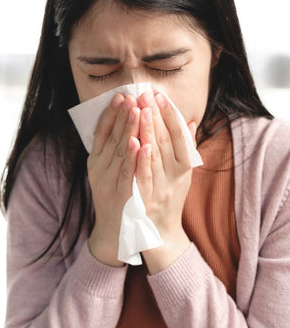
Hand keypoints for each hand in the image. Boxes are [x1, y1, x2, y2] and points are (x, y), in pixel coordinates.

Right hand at [86, 93, 140, 266]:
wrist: (116, 232)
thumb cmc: (117, 198)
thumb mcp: (111, 171)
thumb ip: (116, 149)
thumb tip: (127, 124)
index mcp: (96, 161)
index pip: (102, 132)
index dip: (110, 114)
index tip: (120, 96)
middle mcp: (99, 169)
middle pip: (111, 138)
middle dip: (122, 116)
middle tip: (132, 96)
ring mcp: (109, 182)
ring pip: (119, 152)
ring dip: (129, 130)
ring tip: (137, 111)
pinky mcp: (121, 194)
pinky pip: (128, 173)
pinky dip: (133, 158)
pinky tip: (140, 144)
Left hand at [135, 90, 196, 272]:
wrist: (157, 234)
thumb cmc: (168, 198)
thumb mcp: (181, 174)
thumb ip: (185, 148)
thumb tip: (191, 121)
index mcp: (184, 169)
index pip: (179, 136)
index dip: (170, 115)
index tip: (160, 95)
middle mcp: (174, 178)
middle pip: (166, 141)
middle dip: (155, 115)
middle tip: (144, 93)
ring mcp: (160, 188)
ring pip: (154, 156)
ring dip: (147, 130)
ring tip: (139, 107)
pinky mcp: (144, 199)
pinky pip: (142, 176)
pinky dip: (140, 158)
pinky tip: (135, 141)